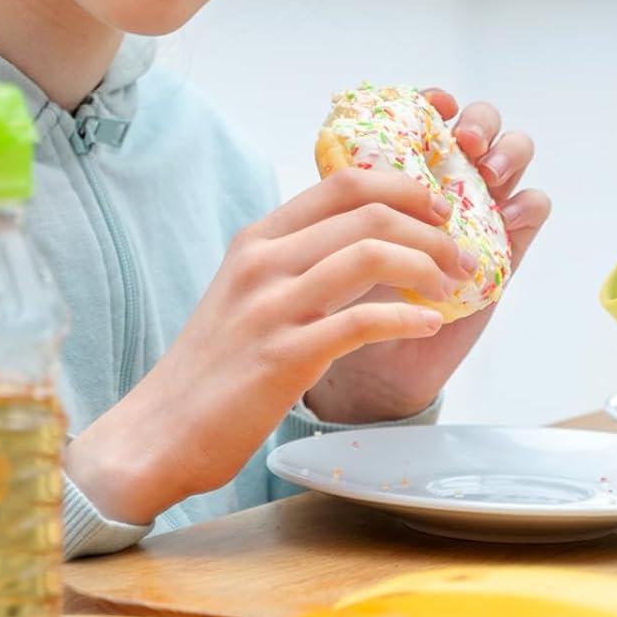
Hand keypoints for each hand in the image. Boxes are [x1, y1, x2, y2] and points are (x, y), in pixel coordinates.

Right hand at [65, 166, 472, 524]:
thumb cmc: (212, 367)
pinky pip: (363, 321)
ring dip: (426, 265)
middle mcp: (264, 262)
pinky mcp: (284, 357)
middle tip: (458, 254)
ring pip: (371, 255)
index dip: (403, 187)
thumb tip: (366, 240)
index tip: (438, 207)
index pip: (343, 183)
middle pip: (367, 212)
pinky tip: (428, 325)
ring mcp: (272, 307)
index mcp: (258, 239)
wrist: (158, 433)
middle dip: (428, 228)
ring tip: (450, 287)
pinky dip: (407, 318)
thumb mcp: (246, 292)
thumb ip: (295, 260)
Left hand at [302, 89, 550, 424]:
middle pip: (481, 123)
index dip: (436, 99)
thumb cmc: (347, 296)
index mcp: (407, 167)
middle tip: (465, 145)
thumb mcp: (334, 238)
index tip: (434, 103)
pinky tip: (505, 220)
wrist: (368, 366)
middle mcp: (448, 180)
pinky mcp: (507, 245)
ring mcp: (482, 209)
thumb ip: (345, 198)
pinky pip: (534, 208)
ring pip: (515, 154)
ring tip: (489, 175)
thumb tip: (341, 154)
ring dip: (509, 153)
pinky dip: (525, 203)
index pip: (430, 114)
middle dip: (480, 122)